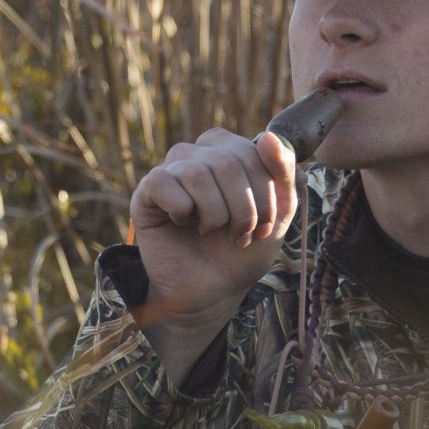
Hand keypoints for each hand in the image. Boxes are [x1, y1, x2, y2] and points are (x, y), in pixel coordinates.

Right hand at [131, 128, 298, 332]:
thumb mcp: (278, 213)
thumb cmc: (243, 251)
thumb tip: (268, 136)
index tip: (264, 225)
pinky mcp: (146, 193)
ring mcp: (171, 172)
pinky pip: (162, 182)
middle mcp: (198, 155)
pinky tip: (182, 223)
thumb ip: (282, 173)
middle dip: (243, 209)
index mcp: (229, 151)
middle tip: (240, 235)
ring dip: (214, 214)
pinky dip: (180, 209)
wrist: (212, 292)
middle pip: (228, 162)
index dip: (264, 193)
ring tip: (211, 231)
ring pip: (196, 173)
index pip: (253, 151)